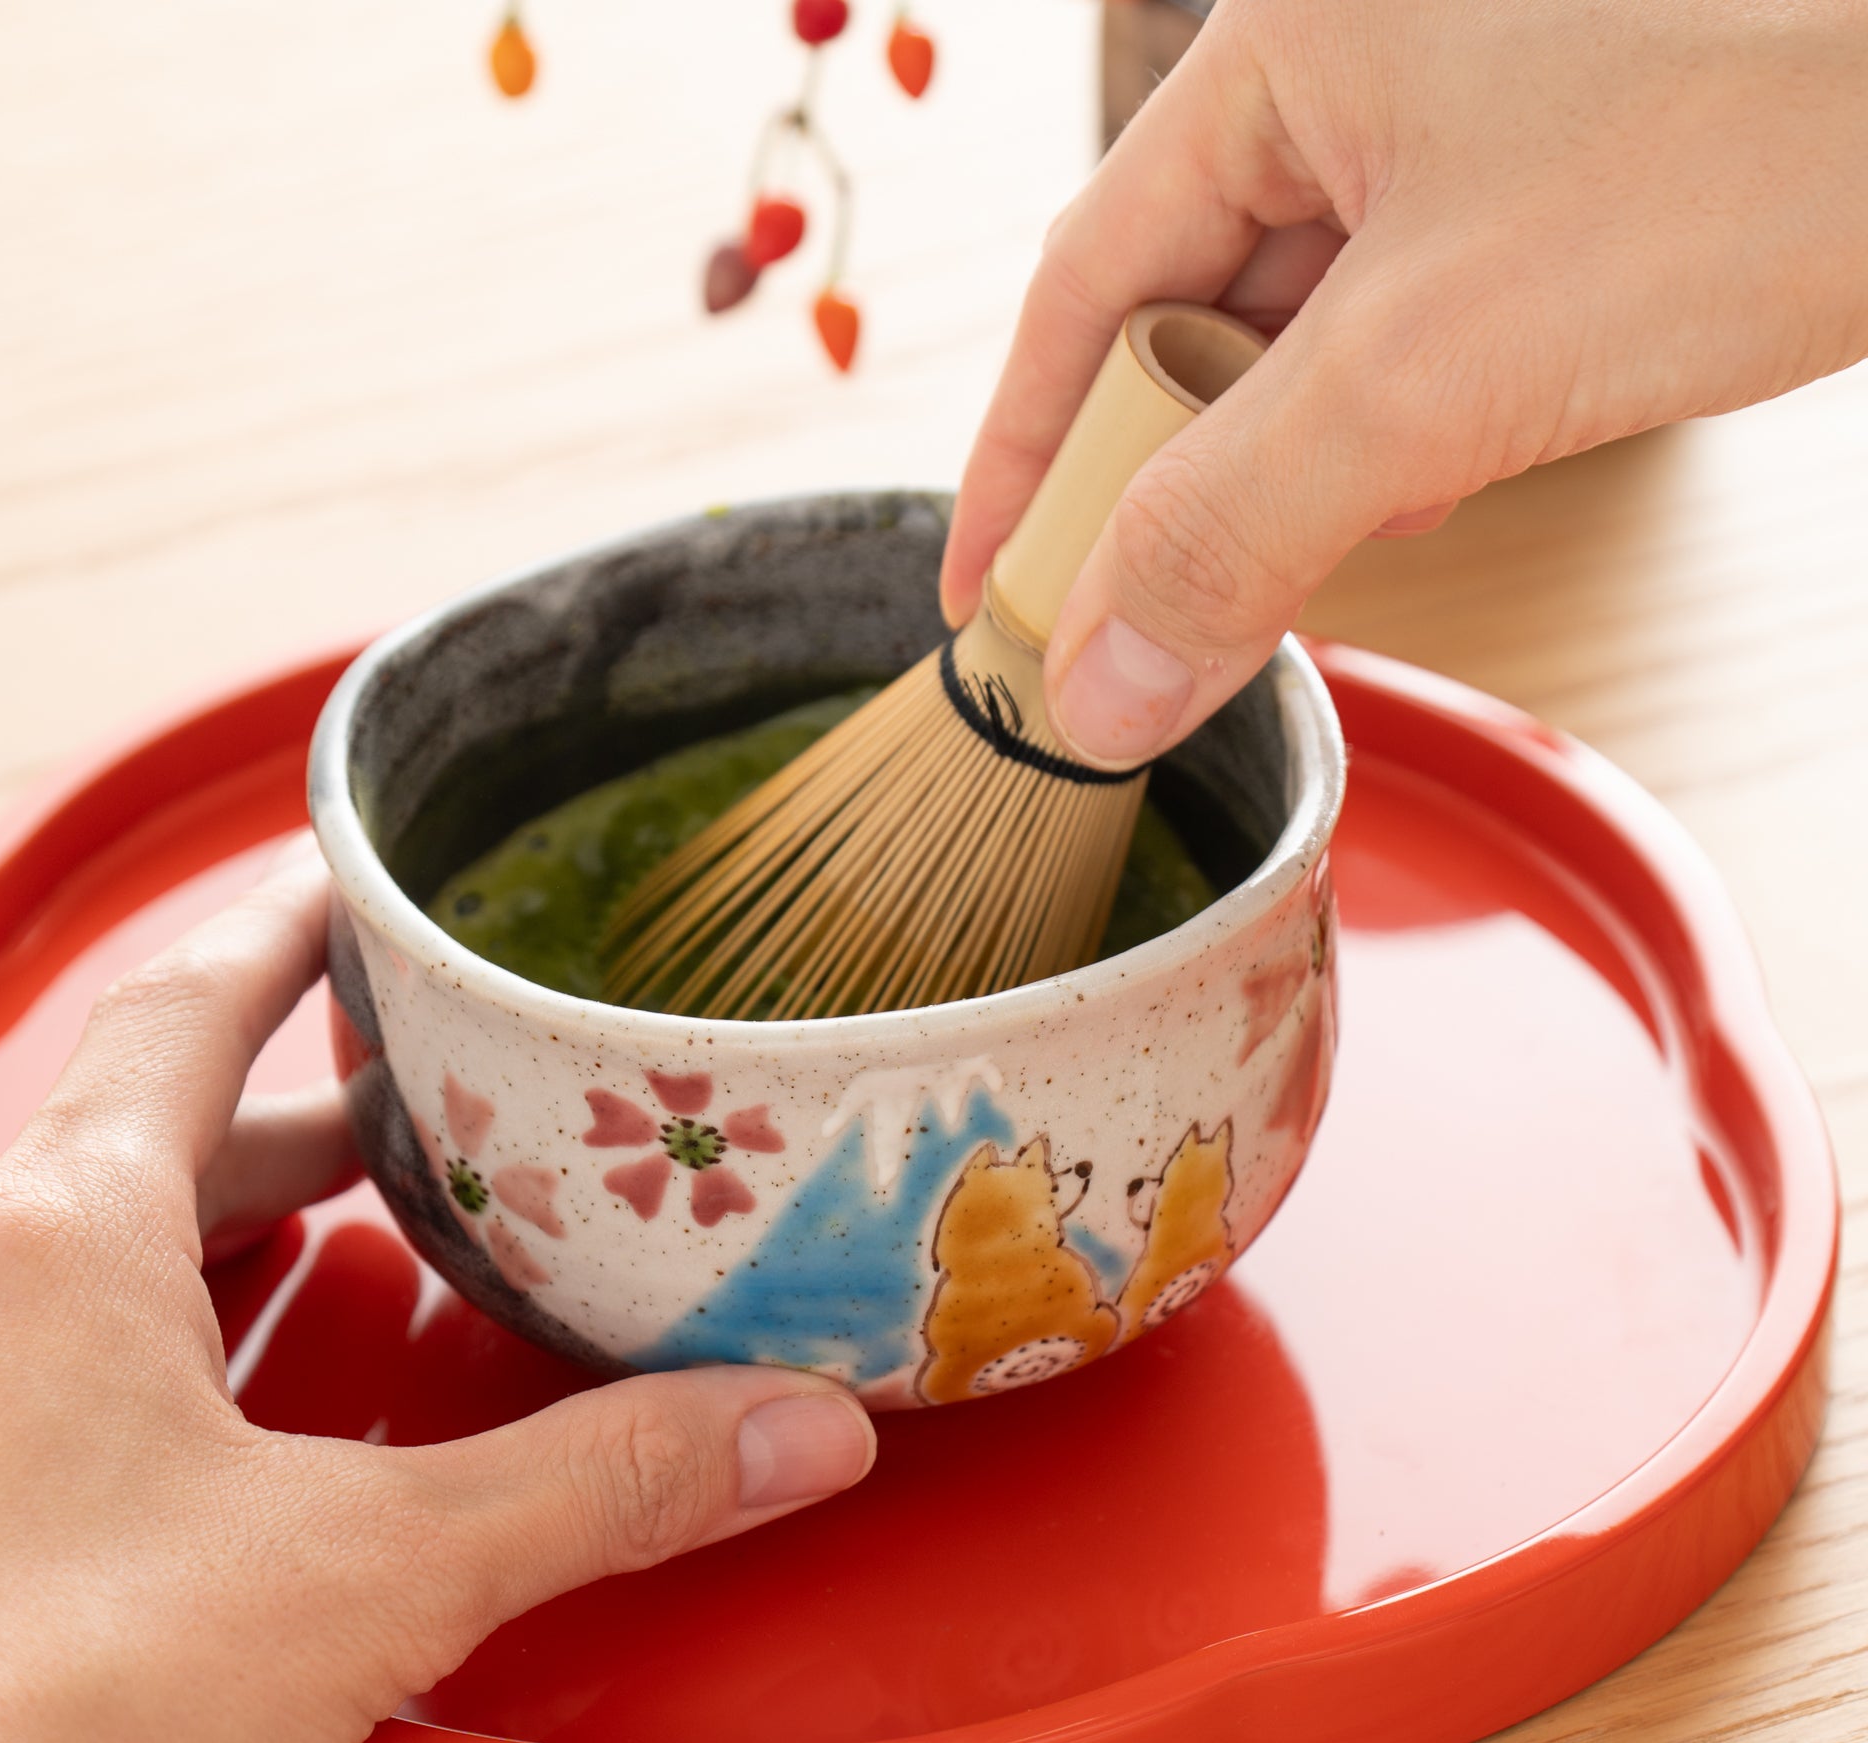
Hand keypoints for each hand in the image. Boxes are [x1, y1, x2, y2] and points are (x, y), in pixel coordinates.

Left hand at [0, 849, 875, 1742]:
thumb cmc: (24, 1739)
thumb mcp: (367, 1577)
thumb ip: (596, 1483)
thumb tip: (785, 1428)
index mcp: (51, 1238)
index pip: (185, 1006)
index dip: (286, 924)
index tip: (359, 875)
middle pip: (144, 1130)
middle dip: (295, 1116)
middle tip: (422, 1103)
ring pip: (79, 1245)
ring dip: (213, 1224)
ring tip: (347, 1235)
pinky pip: (26, 1351)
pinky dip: (140, 1337)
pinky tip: (215, 1414)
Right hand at [943, 0, 1867, 766]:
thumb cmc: (1743, 163)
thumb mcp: (1428, 371)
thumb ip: (1228, 533)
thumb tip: (1091, 694)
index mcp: (1284, 46)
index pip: (1083, 282)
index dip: (1019, 459)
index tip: (982, 606)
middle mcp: (1354, 74)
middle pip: (1178, 319)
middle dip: (1156, 485)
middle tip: (1126, 629)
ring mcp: (1456, 139)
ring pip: (1291, 349)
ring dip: (1274, 482)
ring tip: (1275, 574)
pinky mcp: (1539, 209)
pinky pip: (1397, 350)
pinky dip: (1380, 448)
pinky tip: (1412, 497)